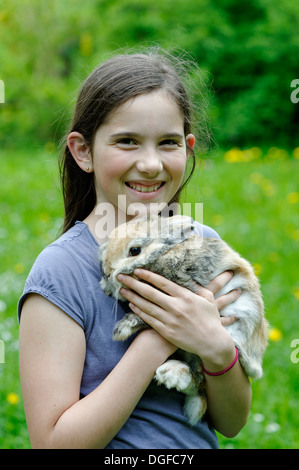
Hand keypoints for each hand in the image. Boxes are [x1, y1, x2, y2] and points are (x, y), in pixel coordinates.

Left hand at [117, 270, 240, 359]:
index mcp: (186, 296)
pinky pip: (149, 320)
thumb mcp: (209, 300)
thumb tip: (190, 279)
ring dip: (132, 297)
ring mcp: (170, 320)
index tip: (136, 270)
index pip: (162, 283)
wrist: (212, 343)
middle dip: (133, 283)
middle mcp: (176, 307)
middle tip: (121, 277)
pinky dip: (139, 312)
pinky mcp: (167, 332)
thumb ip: (198, 288)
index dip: (148, 276)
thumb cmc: (211, 320)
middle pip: (150, 293)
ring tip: (122, 290)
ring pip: (147, 306)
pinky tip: (132, 305)